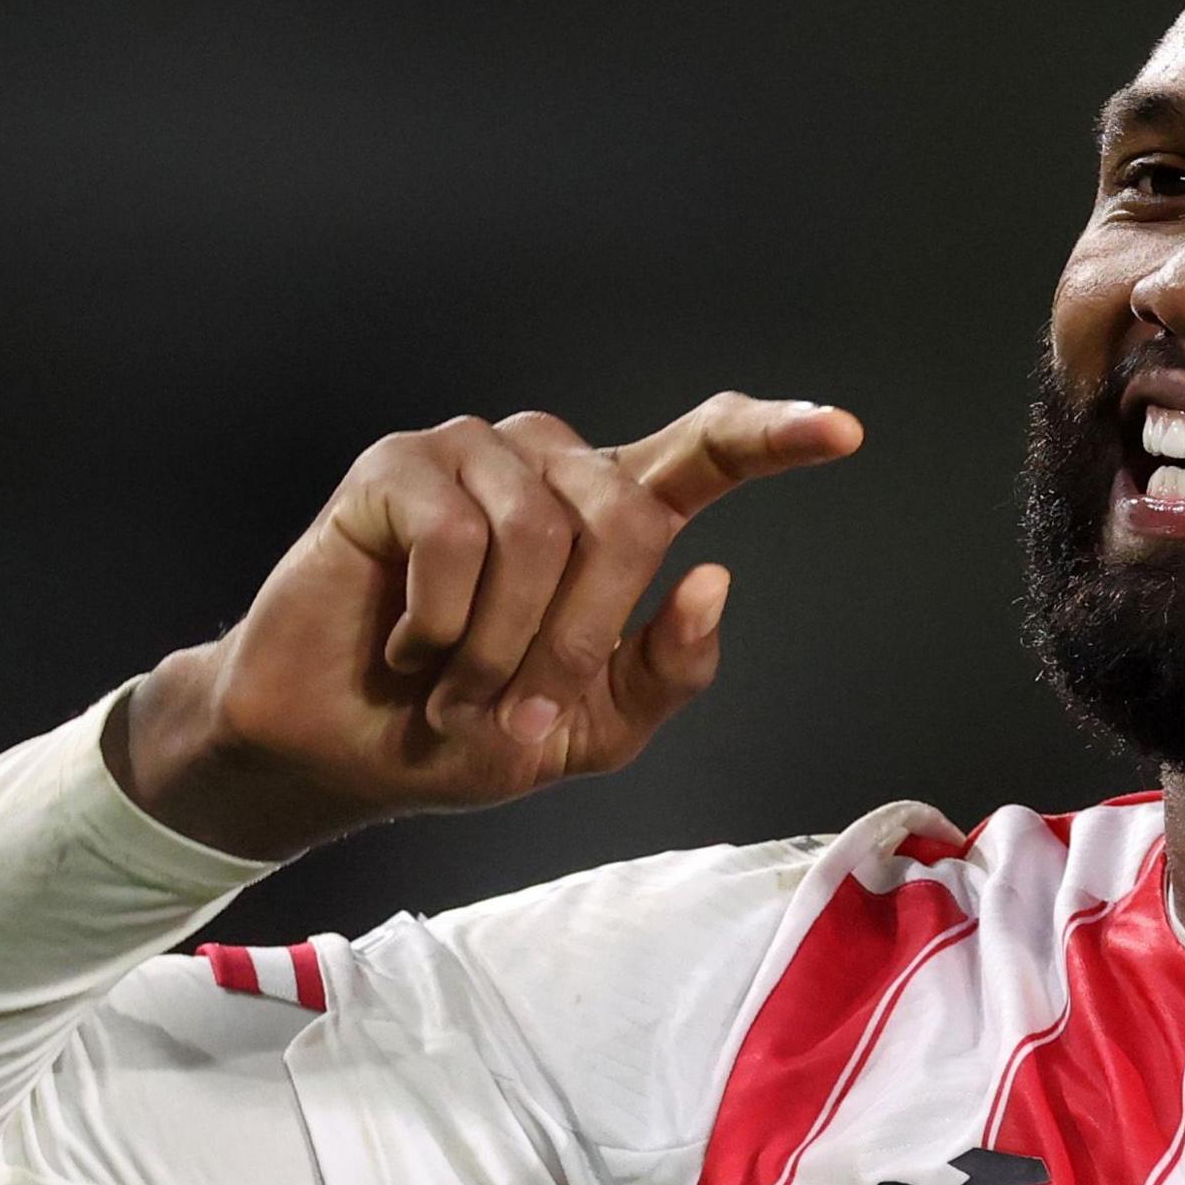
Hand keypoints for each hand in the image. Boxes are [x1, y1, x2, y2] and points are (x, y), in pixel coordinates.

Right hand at [110, 392, 863, 858]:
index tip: (843, 431)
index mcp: (609, 515)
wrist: (341, 752)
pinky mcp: (398, 464)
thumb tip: (713, 580)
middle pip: (625, 520)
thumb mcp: (591, 727)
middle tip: (520, 702)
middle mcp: (550, 465)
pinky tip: (408, 643)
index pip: (706, 452)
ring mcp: (473, 452)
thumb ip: (663, 669)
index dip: (774, 436)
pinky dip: (439, 622)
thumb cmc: (466, 727)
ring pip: (539, 533)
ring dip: (500, 642)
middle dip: (580, 636)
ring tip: (453, 680)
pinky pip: (454, 538)